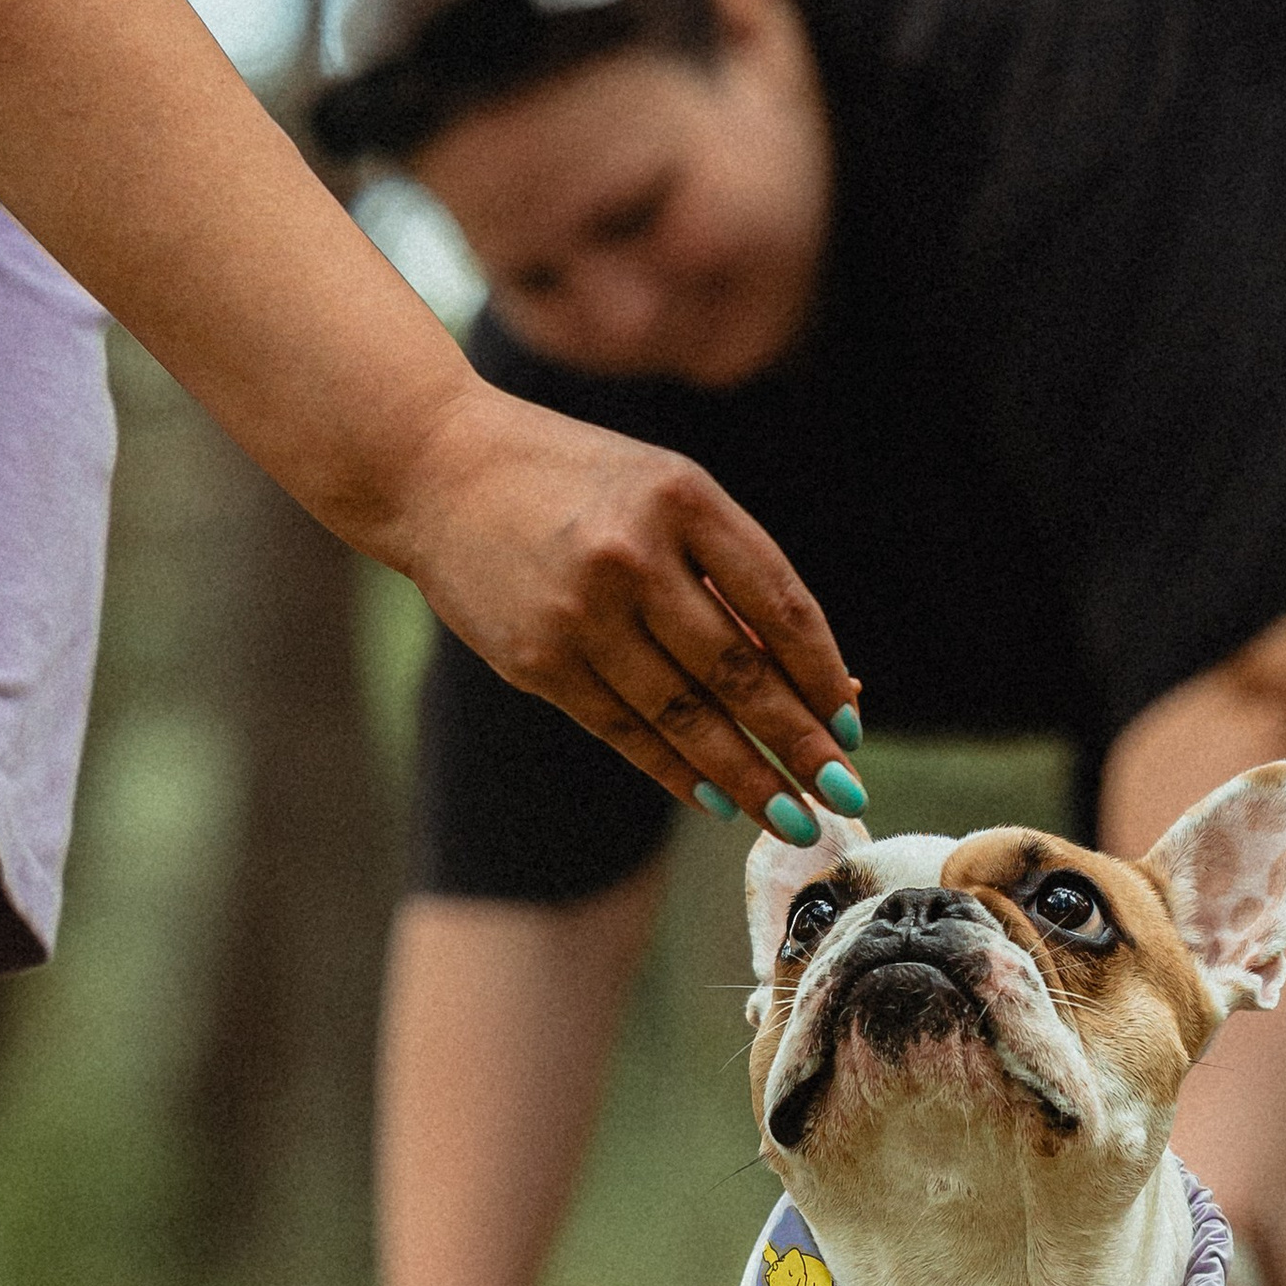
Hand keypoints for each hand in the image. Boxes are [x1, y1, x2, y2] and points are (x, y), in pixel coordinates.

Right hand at [382, 383, 862, 829]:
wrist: (437, 467)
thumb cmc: (569, 480)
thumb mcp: (659, 493)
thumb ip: (724, 574)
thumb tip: (805, 680)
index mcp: (682, 497)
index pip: (778, 604)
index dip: (820, 674)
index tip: (848, 725)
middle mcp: (632, 554)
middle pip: (738, 670)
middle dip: (796, 743)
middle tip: (841, 795)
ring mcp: (581, 613)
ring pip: (684, 715)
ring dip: (745, 776)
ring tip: (789, 817)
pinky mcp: (538, 660)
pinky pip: (624, 731)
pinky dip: (676, 771)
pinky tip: (716, 799)